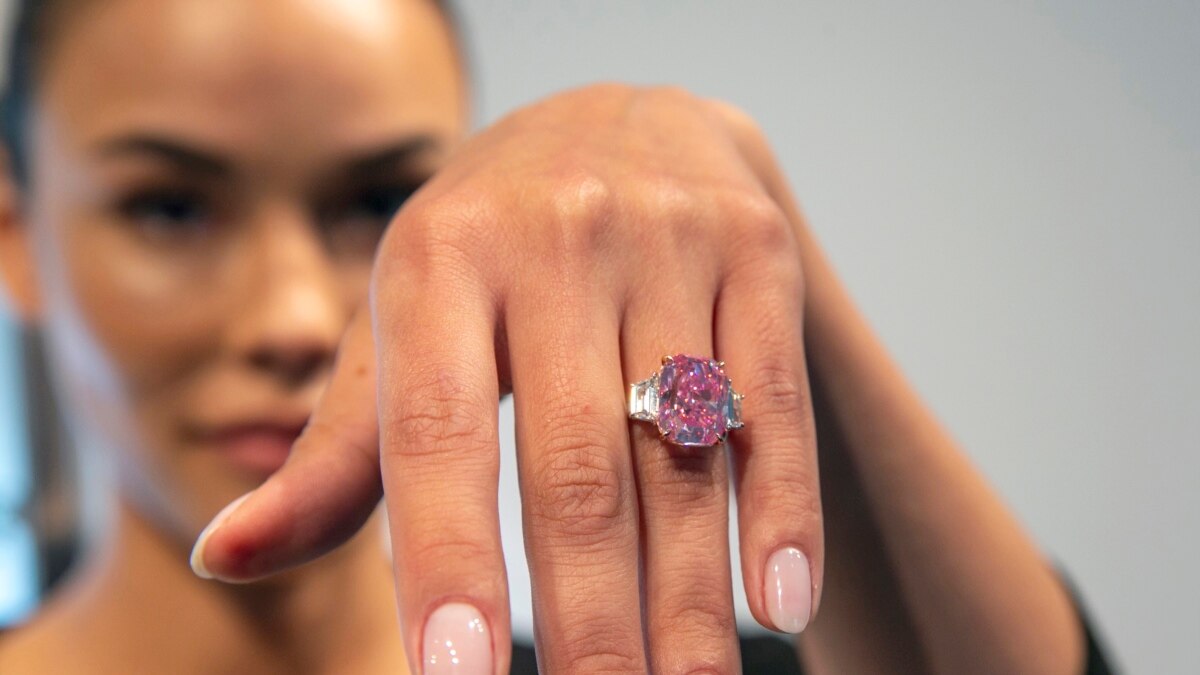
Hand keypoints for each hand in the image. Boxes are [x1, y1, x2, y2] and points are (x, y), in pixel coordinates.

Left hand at [191, 83, 823, 672]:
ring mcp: (666, 239)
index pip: (438, 433)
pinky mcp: (756, 252)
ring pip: (682, 452)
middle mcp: (554, 238)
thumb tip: (225, 557)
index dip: (448, 560)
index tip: (460, 674)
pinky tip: (781, 603)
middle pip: (576, 467)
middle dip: (591, 618)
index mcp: (440, 258)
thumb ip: (335, 450)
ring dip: (689, 596)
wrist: (627, 124)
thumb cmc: (491, 253)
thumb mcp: (403, 325)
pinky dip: (782, 510)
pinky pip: (774, 399)